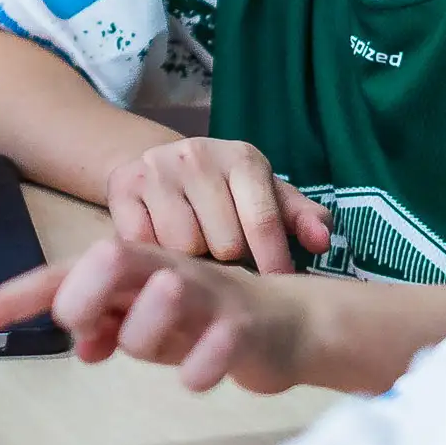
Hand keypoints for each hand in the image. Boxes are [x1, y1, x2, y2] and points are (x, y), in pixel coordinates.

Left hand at [0, 239, 312, 393]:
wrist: (288, 324)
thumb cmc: (205, 320)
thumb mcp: (144, 326)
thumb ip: (107, 326)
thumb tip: (80, 343)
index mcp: (131, 270)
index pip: (60, 276)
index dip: (11, 299)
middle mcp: (164, 269)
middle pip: (108, 256)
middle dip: (84, 295)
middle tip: (90, 329)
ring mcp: (207, 293)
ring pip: (161, 295)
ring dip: (144, 333)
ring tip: (160, 351)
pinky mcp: (244, 325)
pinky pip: (213, 346)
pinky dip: (196, 368)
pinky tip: (194, 377)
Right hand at [103, 135, 331, 269]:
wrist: (161, 163)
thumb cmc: (226, 190)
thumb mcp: (267, 195)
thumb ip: (301, 217)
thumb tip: (322, 242)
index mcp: (242, 158)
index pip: (263, 222)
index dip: (273, 263)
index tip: (275, 288)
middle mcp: (198, 156)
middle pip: (223, 242)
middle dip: (229, 264)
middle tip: (225, 266)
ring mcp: (157, 169)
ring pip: (182, 247)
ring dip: (191, 264)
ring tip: (196, 260)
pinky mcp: (122, 186)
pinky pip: (142, 243)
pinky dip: (154, 258)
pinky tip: (163, 256)